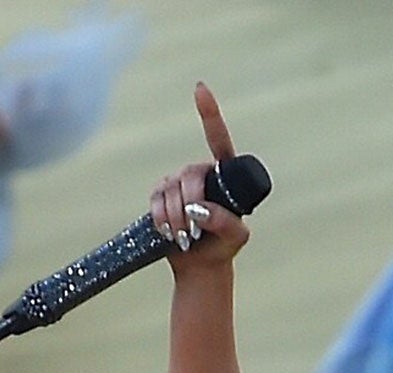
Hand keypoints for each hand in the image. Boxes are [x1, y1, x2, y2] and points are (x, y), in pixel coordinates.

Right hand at [151, 83, 249, 269]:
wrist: (200, 264)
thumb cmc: (224, 247)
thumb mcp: (236, 238)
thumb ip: (226, 223)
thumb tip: (199, 209)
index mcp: (225, 175)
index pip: (217, 140)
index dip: (209, 114)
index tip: (200, 88)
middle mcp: (200, 173)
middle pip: (190, 175)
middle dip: (191, 203)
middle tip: (195, 229)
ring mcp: (178, 182)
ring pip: (171, 190)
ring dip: (176, 217)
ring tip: (186, 237)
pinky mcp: (160, 194)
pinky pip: (156, 199)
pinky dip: (162, 218)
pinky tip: (169, 232)